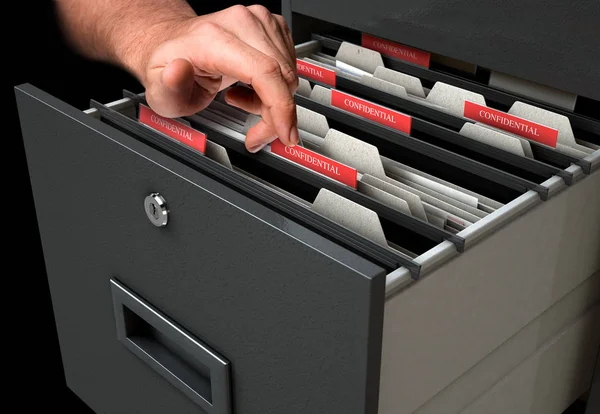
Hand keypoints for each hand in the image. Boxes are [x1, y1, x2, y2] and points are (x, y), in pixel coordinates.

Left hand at [136, 5, 298, 151]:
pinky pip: (290, 65)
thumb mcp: (160, 89)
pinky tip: (252, 87)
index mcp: (214, 38)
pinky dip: (277, 86)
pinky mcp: (271, 25)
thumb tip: (178, 71)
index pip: (264, 71)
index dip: (281, 106)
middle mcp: (240, 23)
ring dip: (273, 101)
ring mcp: (259, 21)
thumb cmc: (169, 67)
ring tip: (242, 101)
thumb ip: (169, 85)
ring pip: (289, 75)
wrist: (173, 43)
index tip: (285, 134)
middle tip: (255, 134)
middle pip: (281, 77)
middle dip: (275, 116)